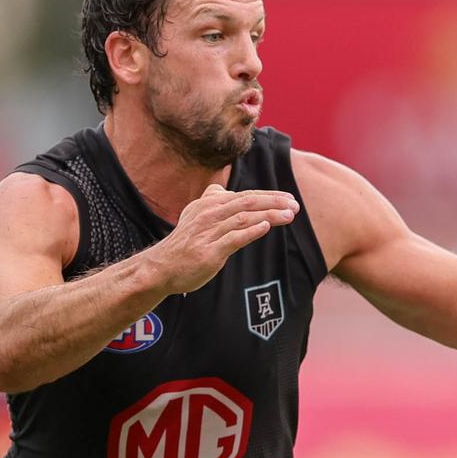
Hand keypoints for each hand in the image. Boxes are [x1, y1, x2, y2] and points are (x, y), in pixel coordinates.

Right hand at [145, 184, 298, 294]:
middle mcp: (209, 214)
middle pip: (247, 203)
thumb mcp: (194, 217)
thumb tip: (219, 189)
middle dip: (274, 202)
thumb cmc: (183, 244)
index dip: (269, 196)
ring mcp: (208, 233)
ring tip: (289, 216)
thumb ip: (209, 202)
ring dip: (268, 215)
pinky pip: (232, 238)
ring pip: (243, 218)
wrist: (161, 268)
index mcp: (209, 204)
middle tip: (295, 205)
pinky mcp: (208, 251)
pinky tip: (265, 227)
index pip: (245, 196)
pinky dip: (250, 231)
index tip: (289, 199)